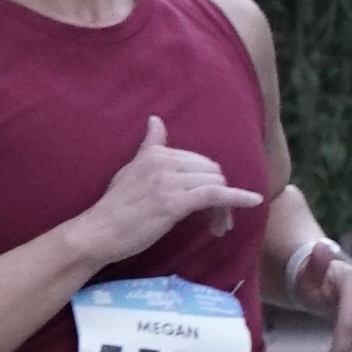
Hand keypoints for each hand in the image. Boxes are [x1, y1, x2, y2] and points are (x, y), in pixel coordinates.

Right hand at [84, 113, 261, 265]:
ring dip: (224, 206)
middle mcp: (164, 162)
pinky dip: (237, 198)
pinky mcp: (175, 202)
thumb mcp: (130, 170)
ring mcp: (170, 181)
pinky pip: (215, 195)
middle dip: (219, 193)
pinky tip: (253, 201)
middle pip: (211, 172)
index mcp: (156, 153)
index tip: (205, 205)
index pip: (198, 161)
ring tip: (218, 227)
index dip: (207, 182)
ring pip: (215, 185)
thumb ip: (149, 147)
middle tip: (214, 221)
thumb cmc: (114, 207)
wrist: (98, 232)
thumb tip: (156, 119)